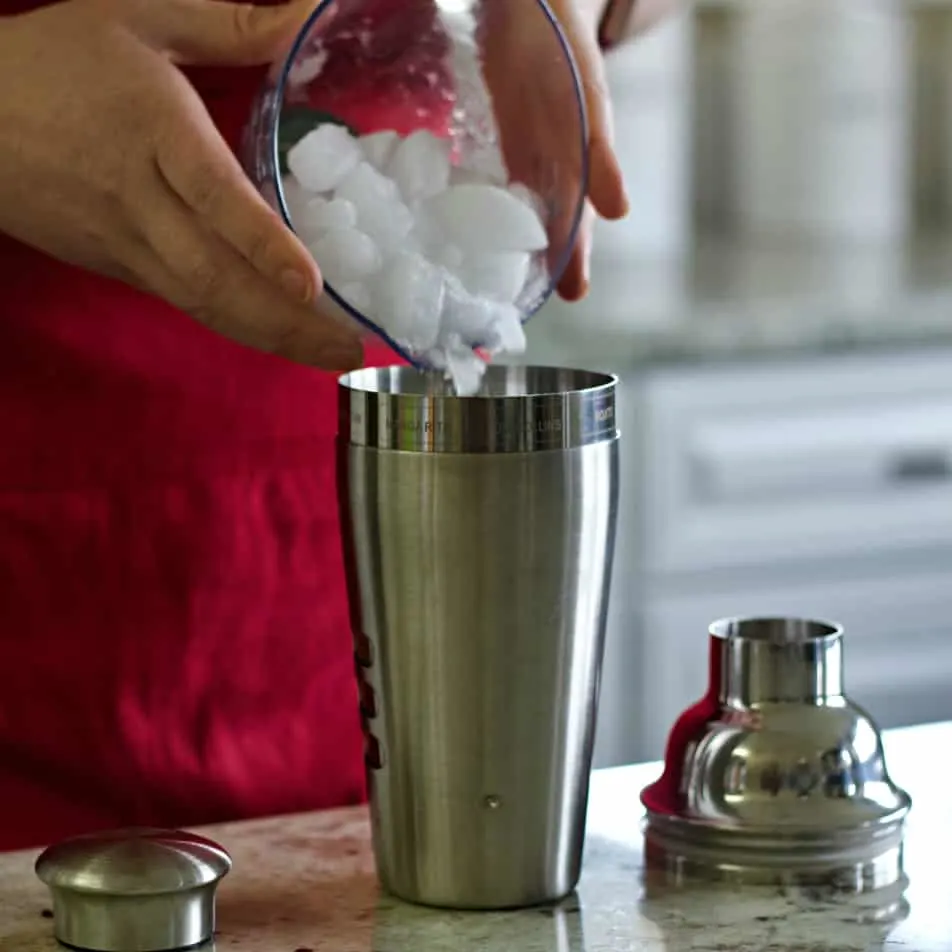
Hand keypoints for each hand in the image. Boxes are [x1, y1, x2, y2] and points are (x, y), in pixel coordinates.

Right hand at [0, 0, 362, 370]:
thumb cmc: (57, 60)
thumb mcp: (136, 14)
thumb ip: (227, 23)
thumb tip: (306, 12)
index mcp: (151, 131)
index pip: (212, 196)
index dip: (261, 245)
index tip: (311, 285)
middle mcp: (140, 202)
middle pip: (214, 276)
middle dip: (285, 322)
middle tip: (351, 348)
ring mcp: (126, 246)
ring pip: (201, 303)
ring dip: (270, 337)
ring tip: (332, 357)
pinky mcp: (119, 269)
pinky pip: (187, 303)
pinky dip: (238, 325)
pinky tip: (285, 337)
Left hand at [482, 0, 628, 301]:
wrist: (532, 9)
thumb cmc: (566, 51)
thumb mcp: (591, 103)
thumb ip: (602, 157)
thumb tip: (618, 213)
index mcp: (582, 161)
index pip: (580, 217)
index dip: (577, 255)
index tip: (576, 293)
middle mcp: (556, 164)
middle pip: (550, 221)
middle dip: (543, 261)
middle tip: (528, 302)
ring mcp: (528, 154)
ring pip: (523, 209)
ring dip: (513, 244)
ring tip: (500, 284)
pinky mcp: (502, 139)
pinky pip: (495, 182)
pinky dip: (486, 208)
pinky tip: (469, 231)